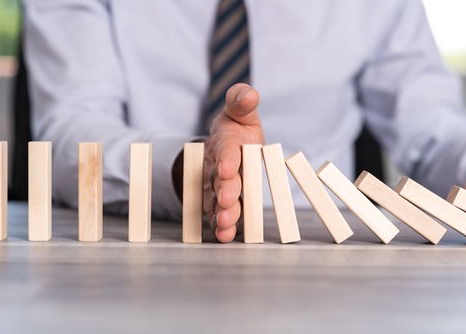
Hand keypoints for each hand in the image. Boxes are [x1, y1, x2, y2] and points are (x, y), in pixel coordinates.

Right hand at [204, 83, 264, 242]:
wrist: (226, 148)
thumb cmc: (236, 129)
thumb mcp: (240, 111)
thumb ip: (242, 101)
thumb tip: (249, 94)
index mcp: (223, 142)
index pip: (224, 150)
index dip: (226, 159)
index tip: (228, 168)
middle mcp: (216, 167)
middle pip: (218, 180)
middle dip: (223, 190)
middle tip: (228, 201)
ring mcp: (216, 187)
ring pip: (216, 201)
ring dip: (221, 212)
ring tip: (226, 223)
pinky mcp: (220, 203)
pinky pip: (217, 214)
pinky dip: (220, 226)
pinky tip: (224, 236)